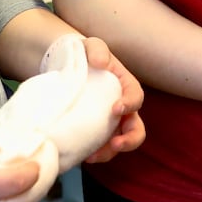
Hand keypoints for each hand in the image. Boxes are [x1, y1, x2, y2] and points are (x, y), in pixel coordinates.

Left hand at [79, 35, 146, 163]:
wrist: (64, 66)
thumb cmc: (83, 54)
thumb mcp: (90, 45)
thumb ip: (97, 49)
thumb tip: (101, 62)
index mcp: (126, 87)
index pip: (137, 98)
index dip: (131, 105)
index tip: (116, 108)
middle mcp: (123, 108)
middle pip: (136, 129)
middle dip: (130, 140)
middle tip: (116, 144)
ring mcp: (110, 123)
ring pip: (119, 143)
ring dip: (110, 153)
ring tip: (93, 156)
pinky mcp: (96, 132)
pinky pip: (101, 147)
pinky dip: (95, 154)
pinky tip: (83, 156)